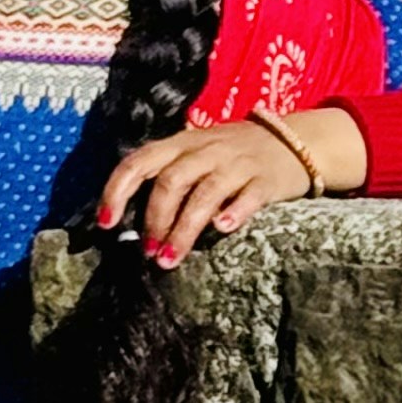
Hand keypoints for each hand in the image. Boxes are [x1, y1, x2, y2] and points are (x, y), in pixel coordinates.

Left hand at [99, 107, 364, 262]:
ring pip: (204, 194)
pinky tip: (223, 230)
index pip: (140, 161)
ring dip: (183, 229)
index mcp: (182, 143)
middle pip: (171, 182)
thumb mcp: (197, 153)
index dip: (117, 191)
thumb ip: (167, 176)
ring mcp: (238, 164)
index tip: (106, 224)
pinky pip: (249, 196)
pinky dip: (234, 212)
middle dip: (154, 219)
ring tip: (170, 260)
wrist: (295, 142)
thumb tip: (126, 219)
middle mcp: (207, 150)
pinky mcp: (266, 180)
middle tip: (148, 253)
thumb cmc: (234, 155)